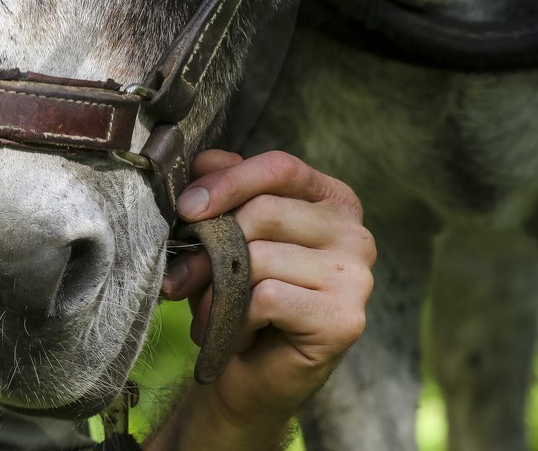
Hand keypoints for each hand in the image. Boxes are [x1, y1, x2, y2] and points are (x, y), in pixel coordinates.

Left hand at [150, 150, 374, 448]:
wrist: (250, 375)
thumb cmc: (241, 296)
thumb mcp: (229, 233)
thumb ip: (225, 190)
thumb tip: (203, 162)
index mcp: (332, 200)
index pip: (280, 167)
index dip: (228, 181)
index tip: (187, 206)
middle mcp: (355, 234)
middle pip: (264, 211)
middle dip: (210, 243)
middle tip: (182, 275)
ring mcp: (356, 278)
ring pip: (260, 256)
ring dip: (218, 288)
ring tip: (214, 309)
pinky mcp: (343, 319)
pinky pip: (266, 297)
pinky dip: (236, 317)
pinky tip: (238, 333)